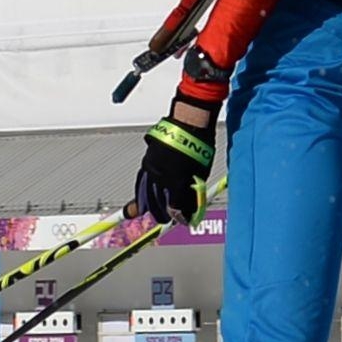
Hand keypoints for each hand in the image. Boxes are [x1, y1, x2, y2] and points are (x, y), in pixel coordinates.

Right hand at [135, 106, 214, 226]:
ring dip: (147, 205)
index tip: (183, 220)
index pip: (174, 207)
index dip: (179, 217)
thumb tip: (191, 204)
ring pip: (145, 193)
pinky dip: (140, 191)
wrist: (189, 121)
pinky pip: (141, 180)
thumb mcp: (201, 172)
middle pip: (157, 203)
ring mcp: (152, 168)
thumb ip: (193, 190)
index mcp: (176, 181)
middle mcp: (161, 176)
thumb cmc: (199, 144)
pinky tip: (140, 196)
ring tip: (147, 212)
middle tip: (166, 218)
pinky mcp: (147, 160)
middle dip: (162, 213)